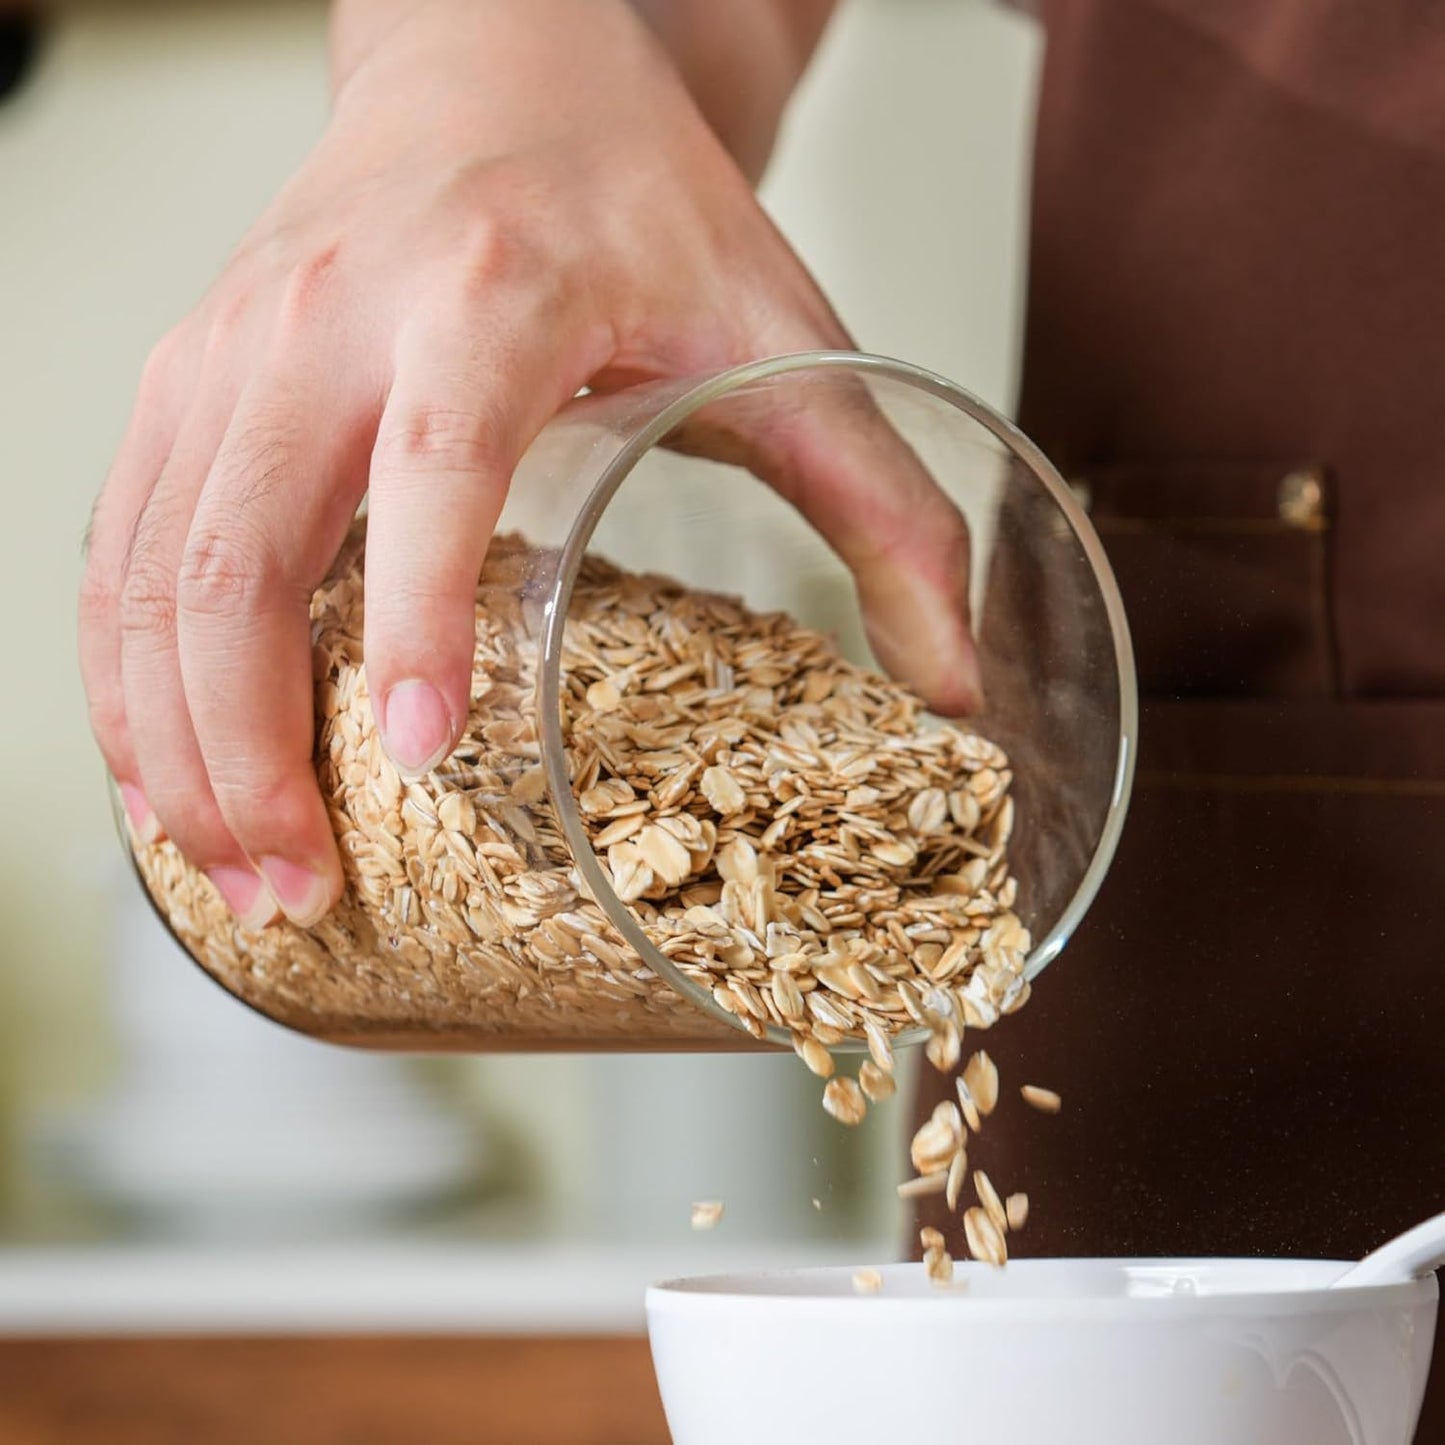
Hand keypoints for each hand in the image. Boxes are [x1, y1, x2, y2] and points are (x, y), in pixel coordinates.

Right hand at [78, 0, 978, 929]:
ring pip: (146, 570)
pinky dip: (129, 676)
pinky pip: (121, 545)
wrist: (501, 61)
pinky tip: (168, 768)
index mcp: (491, 292)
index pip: (433, 466)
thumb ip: (884, 503)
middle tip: (305, 890)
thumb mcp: (786, 333)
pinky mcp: (190, 377)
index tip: (420, 757)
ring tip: (237, 872)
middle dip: (247, 747)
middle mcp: (328, 315)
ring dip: (170, 742)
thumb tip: (947, 684)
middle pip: (234, 552)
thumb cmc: (634, 200)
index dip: (419, 615)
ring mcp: (232, 345)